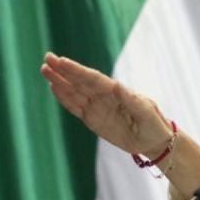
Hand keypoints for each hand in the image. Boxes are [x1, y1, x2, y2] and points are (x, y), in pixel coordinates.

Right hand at [40, 52, 172, 156]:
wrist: (153, 141)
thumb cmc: (153, 124)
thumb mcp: (145, 112)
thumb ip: (130, 99)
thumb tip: (116, 85)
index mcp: (116, 91)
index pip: (92, 78)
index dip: (76, 70)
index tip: (61, 61)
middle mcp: (104, 96)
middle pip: (80, 81)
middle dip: (63, 71)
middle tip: (47, 58)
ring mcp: (97, 107)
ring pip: (74, 92)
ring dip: (59, 82)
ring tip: (45, 70)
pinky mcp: (92, 119)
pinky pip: (75, 107)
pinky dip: (64, 98)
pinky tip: (54, 88)